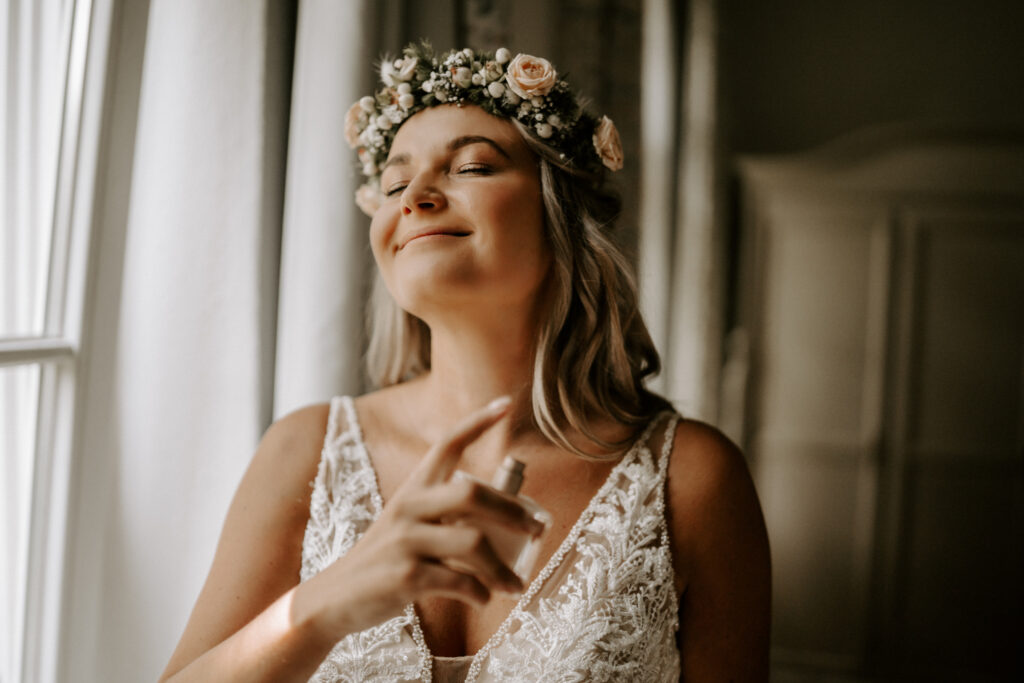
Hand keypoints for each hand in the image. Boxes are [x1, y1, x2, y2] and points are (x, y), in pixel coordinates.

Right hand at [291, 396, 539, 639]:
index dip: (477, 422)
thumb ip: (444, 516)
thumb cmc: (384, 560)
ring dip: (503, 568)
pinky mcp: (405, 577)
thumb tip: (503, 520)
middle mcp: (408, 507)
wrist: (335, 599)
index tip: (506, 404)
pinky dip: (480, 593)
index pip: (446, 444)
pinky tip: (484, 598)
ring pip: (473, 543)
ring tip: (516, 585)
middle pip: (471, 493)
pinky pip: (459, 582)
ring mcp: (405, 541)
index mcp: (413, 489)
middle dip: (512, 511)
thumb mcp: (407, 525)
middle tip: (537, 529)